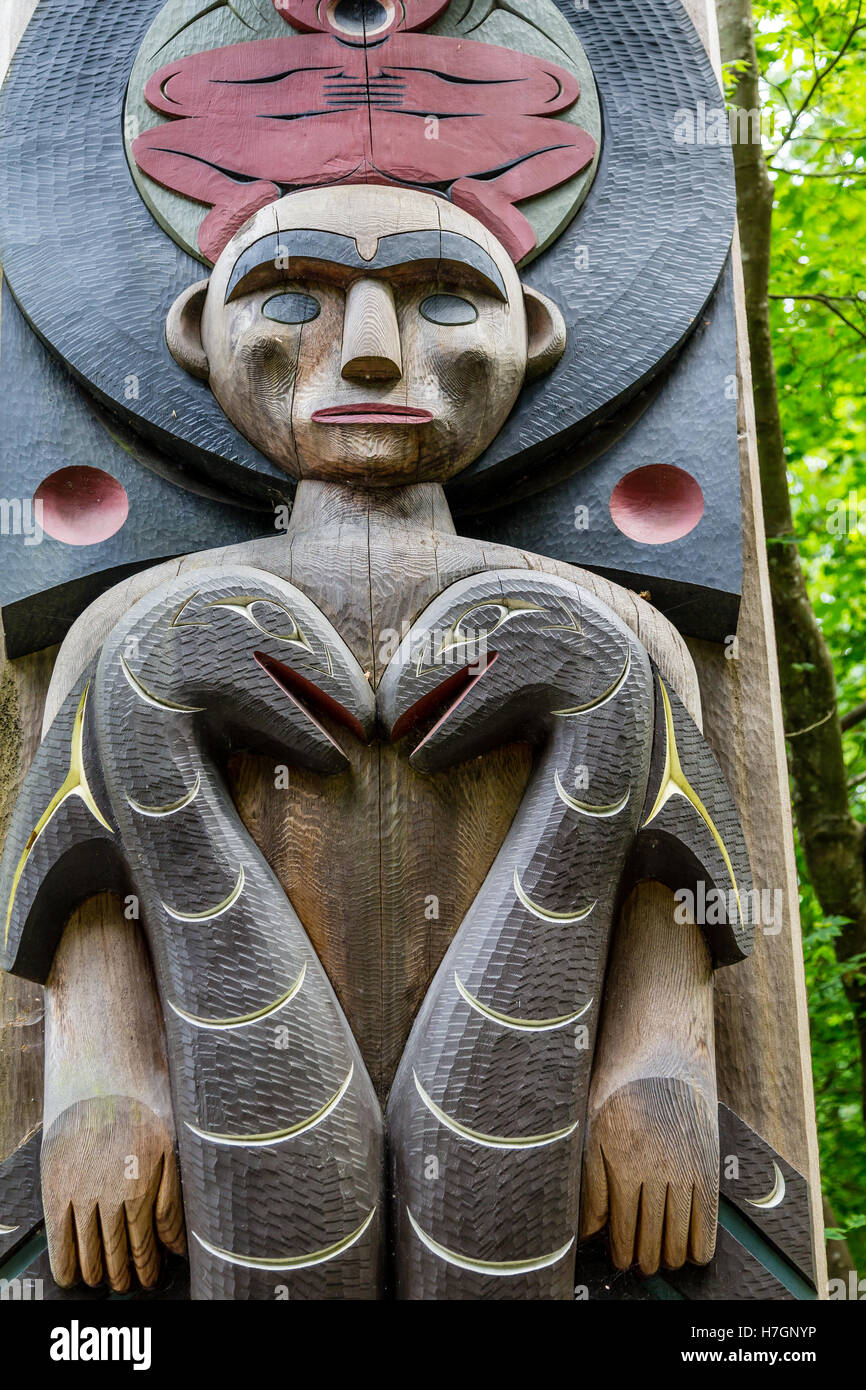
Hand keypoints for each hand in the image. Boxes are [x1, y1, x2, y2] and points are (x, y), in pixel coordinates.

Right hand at [42, 1095, 185, 1292]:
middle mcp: (110, 1195)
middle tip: (130, 1284)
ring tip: (107, 1282)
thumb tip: (178, 1244)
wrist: (98, 1078)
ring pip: (89, 1250)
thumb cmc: (141, 1111)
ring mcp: (80, 1193)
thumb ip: (172, 1200)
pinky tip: (72, 1276)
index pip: (145, 1244)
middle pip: (117, 1252)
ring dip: (98, 1273)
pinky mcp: (55, 1187)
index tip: (151, 1276)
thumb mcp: (169, 1149)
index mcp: (142, 1186)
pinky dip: (64, 1262)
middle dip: (126, 1274)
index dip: (148, 1266)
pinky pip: (58, 1236)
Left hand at [581, 1076, 717, 1274]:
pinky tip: (693, 1252)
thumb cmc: (619, 1088)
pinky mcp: (708, 1165)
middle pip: (651, 1242)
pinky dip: (700, 1245)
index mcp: (621, 1165)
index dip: (621, 1253)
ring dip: (669, 1257)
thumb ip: (591, 1183)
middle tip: (640, 1262)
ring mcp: (685, 1171)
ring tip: (662, 1259)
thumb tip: (590, 1230)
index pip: (622, 1232)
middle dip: (643, 1259)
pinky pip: (707, 1219)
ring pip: (678, 1238)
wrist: (662, 1050)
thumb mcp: (593, 1130)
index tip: (620, 1258)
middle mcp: (655, 1173)